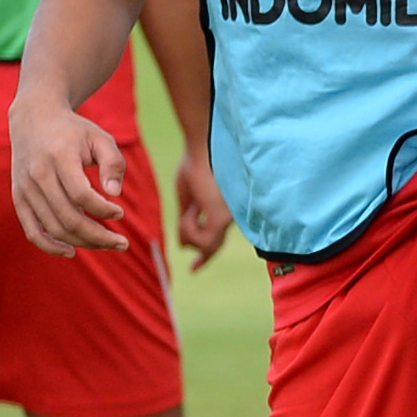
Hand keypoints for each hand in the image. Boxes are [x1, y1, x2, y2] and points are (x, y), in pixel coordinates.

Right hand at [11, 97, 131, 255]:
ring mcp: (25, 189)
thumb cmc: (74, 131)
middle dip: (99, 236)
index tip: (120, 213)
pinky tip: (71, 252)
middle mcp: (38, 175)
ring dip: (83, 242)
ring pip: (53, 228)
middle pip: (68, 218)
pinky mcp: (19, 198)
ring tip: (107, 244)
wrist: (34, 119)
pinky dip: (49, 246)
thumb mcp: (101, 138)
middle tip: (122, 243)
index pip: (81, 195)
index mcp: (59, 157)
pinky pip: (31, 230)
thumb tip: (114, 194)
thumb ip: (113, 163)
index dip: (103, 210)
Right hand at [172, 149, 233, 270]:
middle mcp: (233, 215)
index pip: (219, 238)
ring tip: (187, 211)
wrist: (200, 148)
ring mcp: (231, 217)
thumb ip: (187, 220)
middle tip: (194, 267)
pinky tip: (189, 212)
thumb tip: (183, 245)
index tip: (194, 267)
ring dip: (188, 230)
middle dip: (199, 251)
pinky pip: (203, 240)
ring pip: (206, 245)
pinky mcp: (223, 218)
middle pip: (212, 245)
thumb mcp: (188, 197)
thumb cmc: (195, 164)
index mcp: (227, 208)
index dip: (206, 254)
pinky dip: (189, 229)